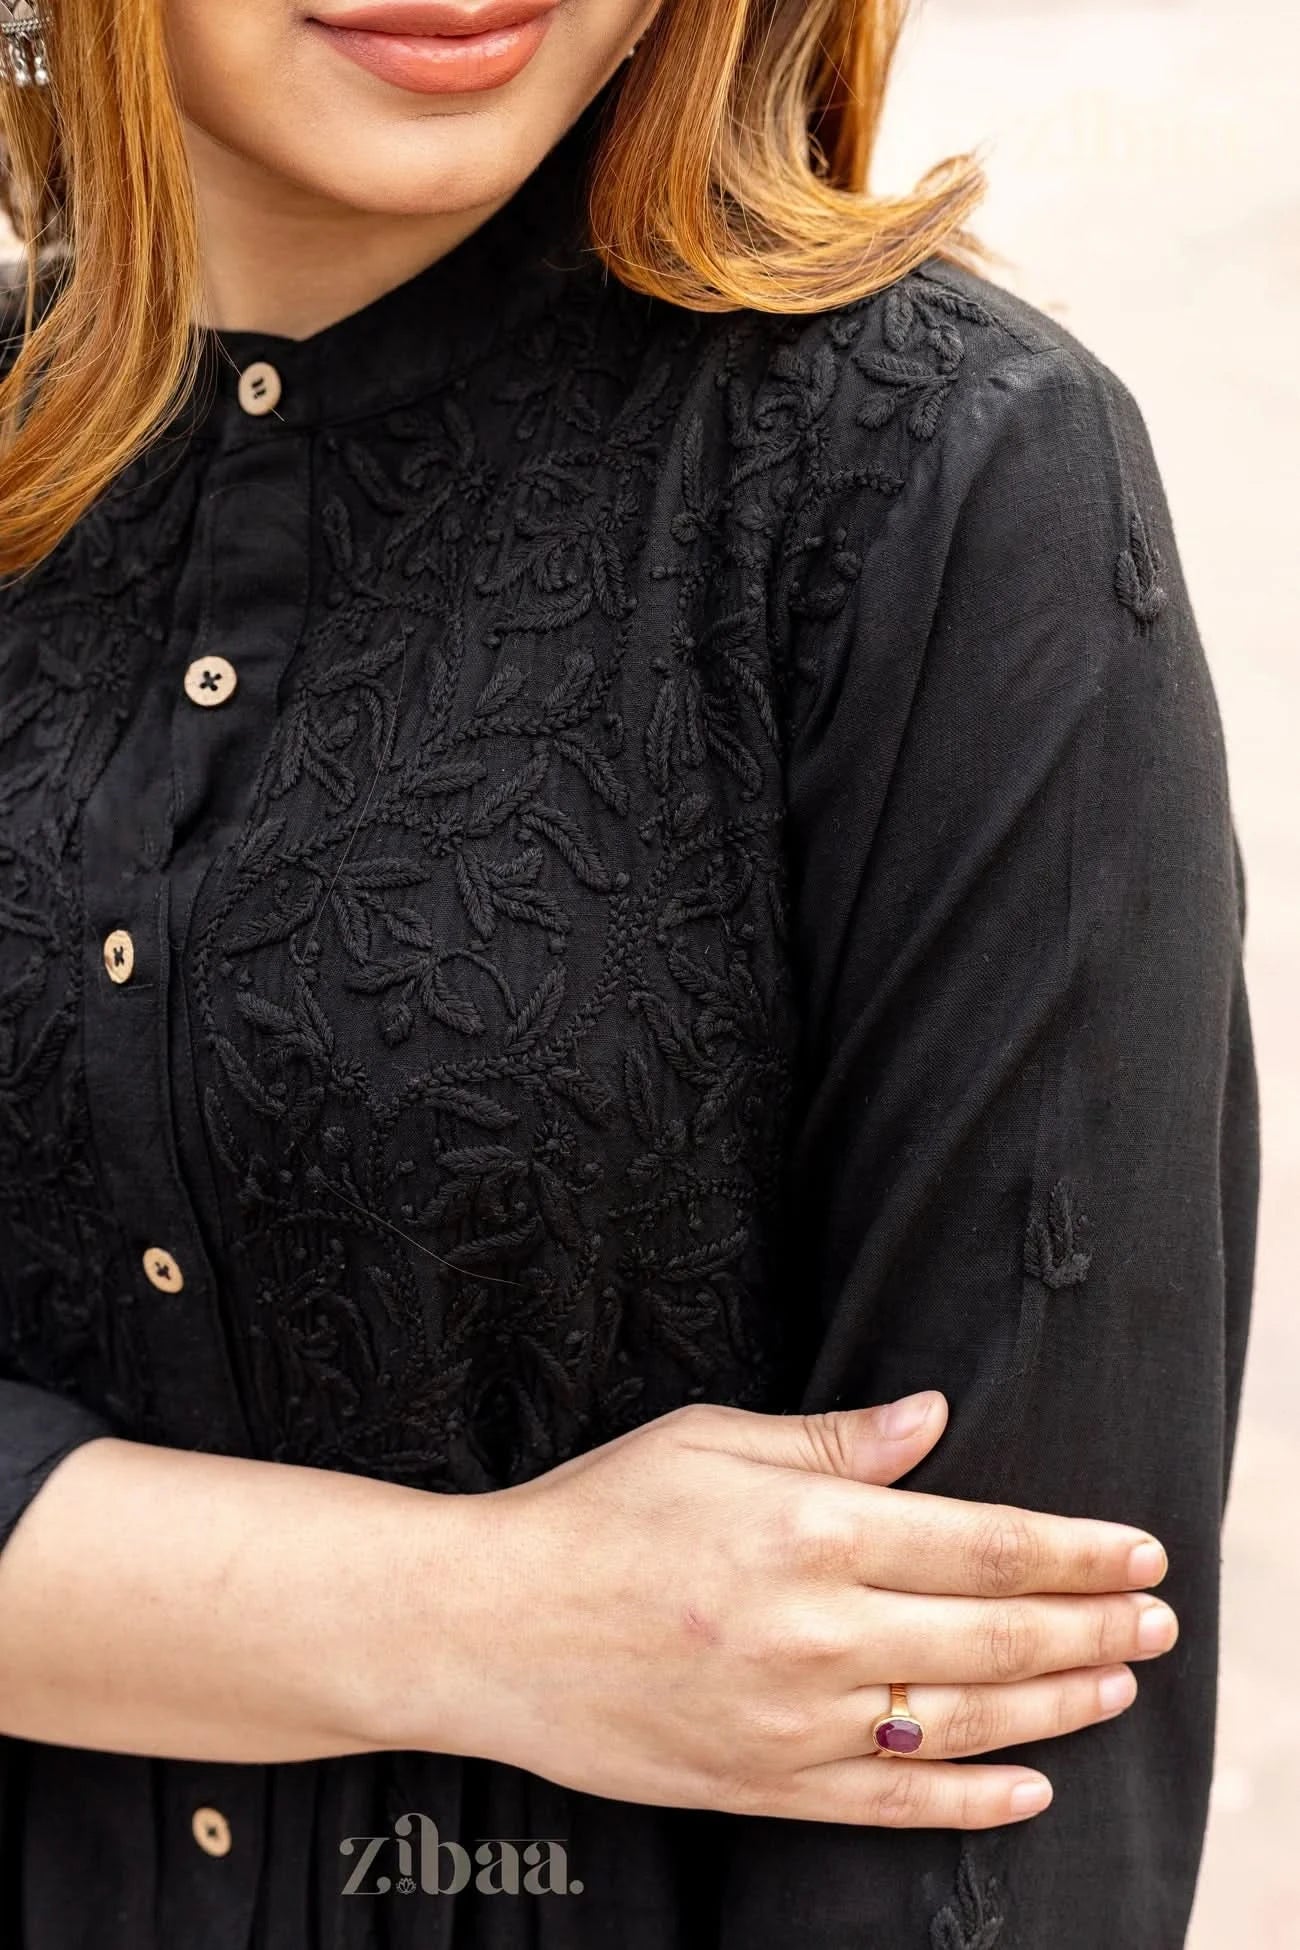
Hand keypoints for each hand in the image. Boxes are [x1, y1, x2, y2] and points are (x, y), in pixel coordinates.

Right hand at [438, 1392, 1174, 1828]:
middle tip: (1159, 1619)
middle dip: (1091, 1626)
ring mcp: (791, 1721)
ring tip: (1119, 1684)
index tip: (1138, 1548)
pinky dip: (972, 1801)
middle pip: (992, 1636)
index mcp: (807, 1528)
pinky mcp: (761, 1786)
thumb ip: (834, 1441)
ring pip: (960, 1721)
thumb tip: (935, 1420)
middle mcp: (814, 1630)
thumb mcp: (708, 1441)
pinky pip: (892, 1804)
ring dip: (1056, 1705)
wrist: (485, 1625)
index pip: (980, 1544)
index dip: (1073, 1550)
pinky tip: (1030, 1787)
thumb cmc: (596, 1512)